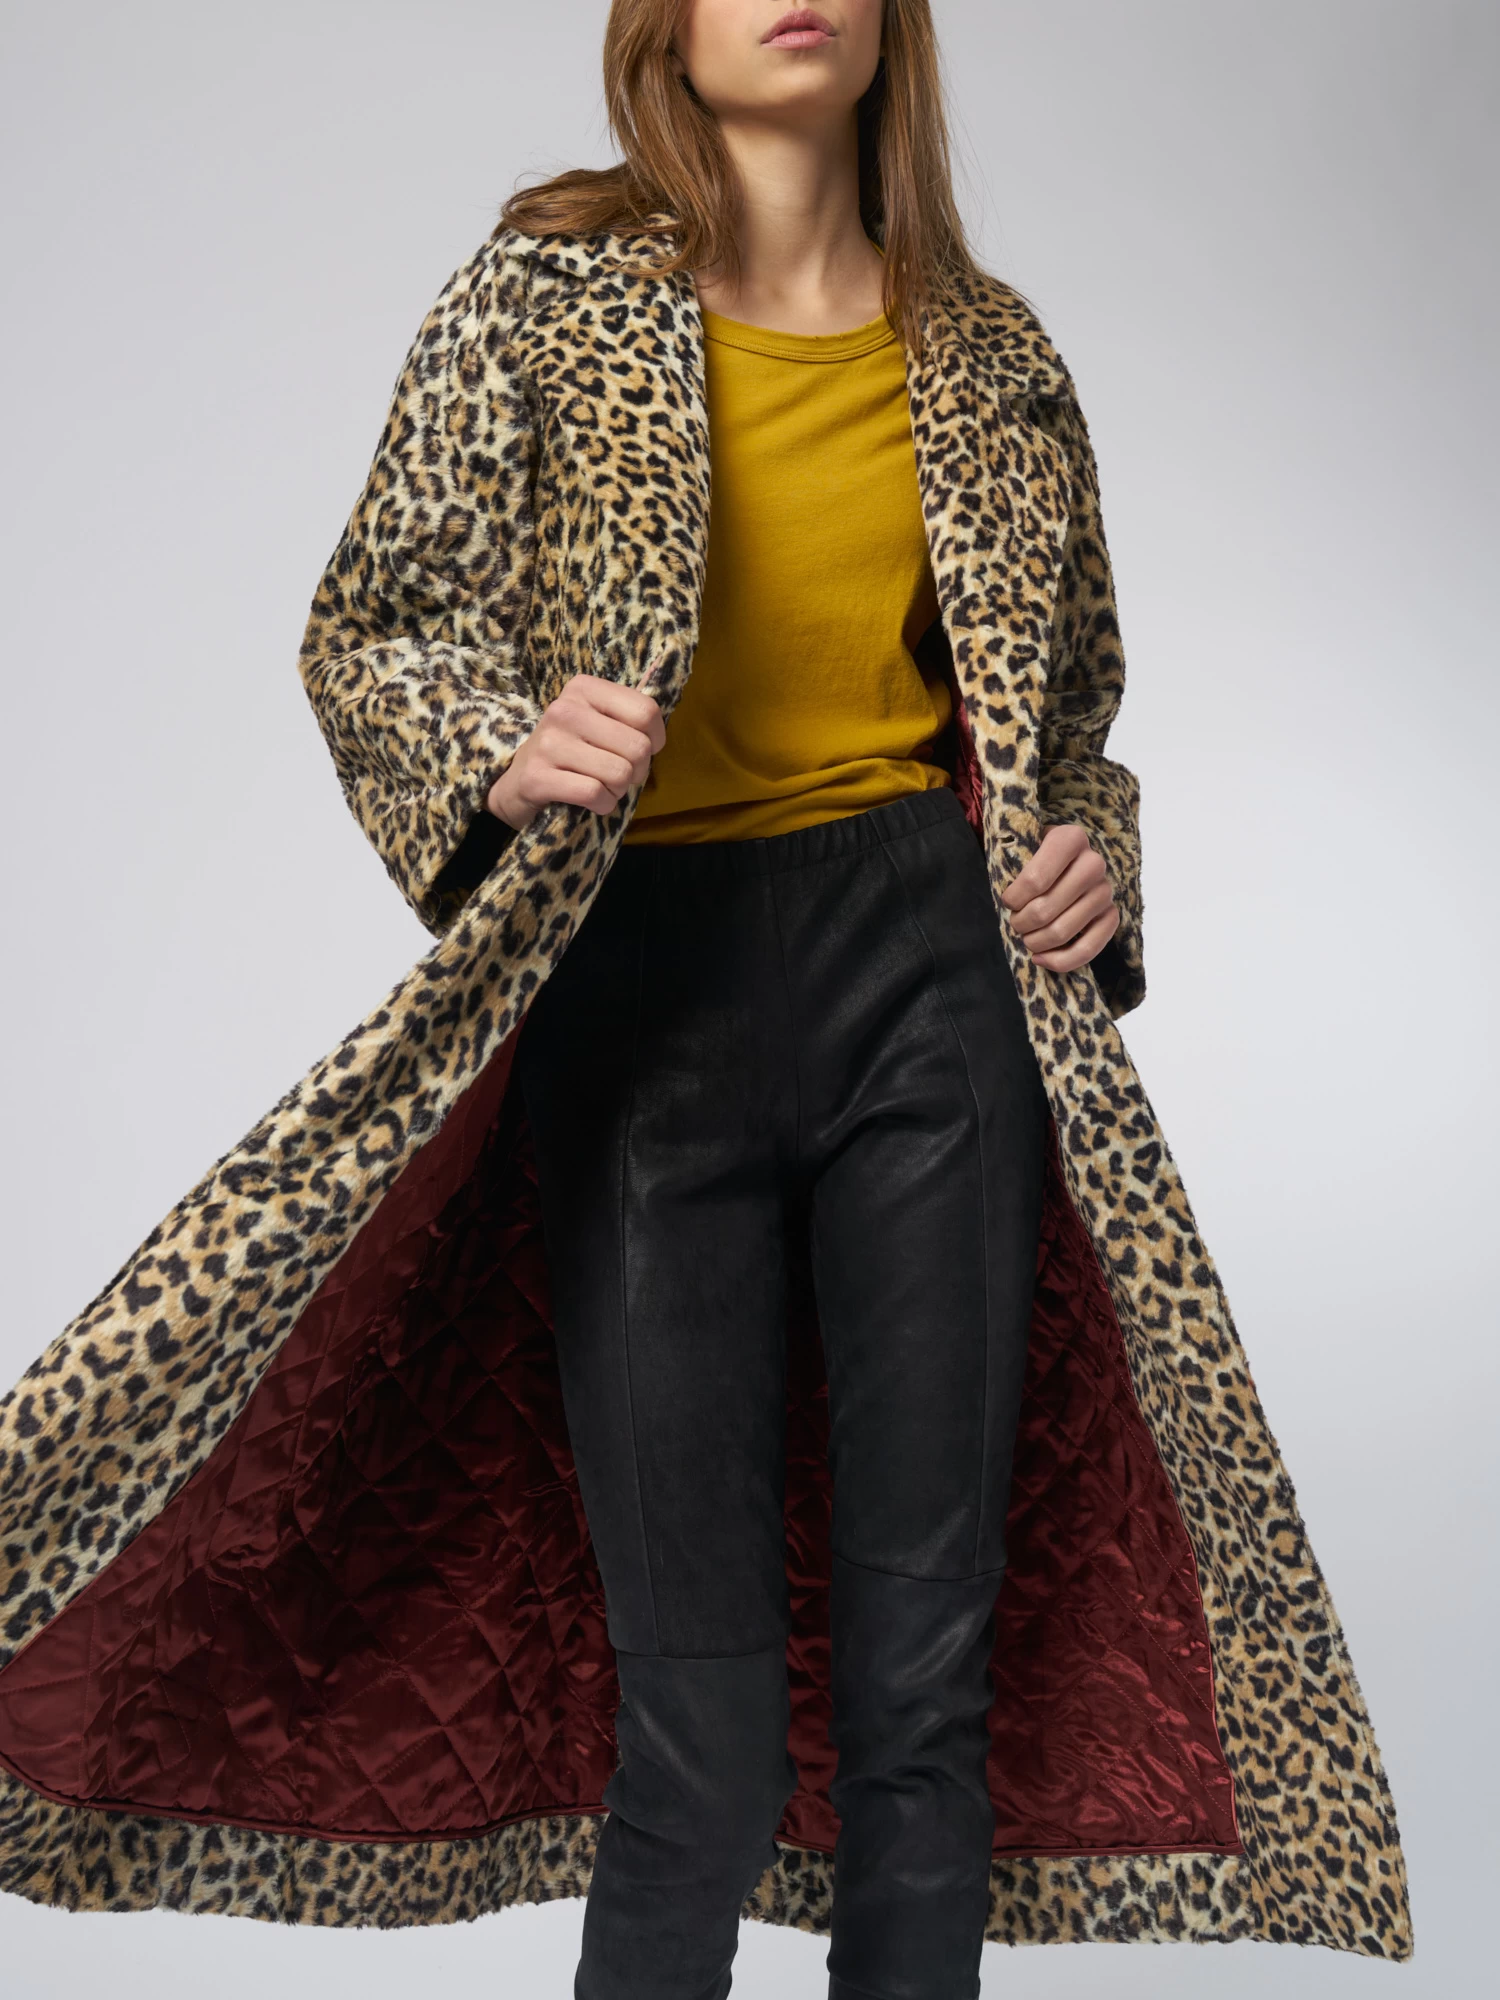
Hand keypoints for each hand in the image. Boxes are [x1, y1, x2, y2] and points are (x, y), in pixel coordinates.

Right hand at [487, 673, 665, 831]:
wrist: (518, 782)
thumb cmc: (571, 752)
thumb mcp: (597, 723)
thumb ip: (629, 720)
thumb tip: (657, 737)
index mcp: (583, 688)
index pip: (646, 711)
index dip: (655, 739)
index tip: (642, 750)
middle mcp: (564, 710)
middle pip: (637, 747)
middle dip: (637, 771)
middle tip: (621, 775)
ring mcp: (548, 743)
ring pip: (619, 773)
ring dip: (619, 790)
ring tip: (604, 787)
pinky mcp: (537, 777)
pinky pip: (594, 794)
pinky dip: (603, 805)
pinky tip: (593, 802)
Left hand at [1000, 823, 1119, 971]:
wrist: (1067, 862)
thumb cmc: (1036, 856)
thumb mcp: (1023, 846)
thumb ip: (1010, 860)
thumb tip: (998, 887)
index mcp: (1070, 838)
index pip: (1035, 880)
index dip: (1013, 899)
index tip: (1007, 901)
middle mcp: (1093, 863)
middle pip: (1045, 909)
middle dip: (1021, 923)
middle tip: (1014, 923)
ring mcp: (1104, 891)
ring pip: (1062, 932)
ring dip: (1035, 942)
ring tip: (1025, 937)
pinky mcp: (1111, 915)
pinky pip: (1088, 949)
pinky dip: (1060, 961)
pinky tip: (1040, 959)